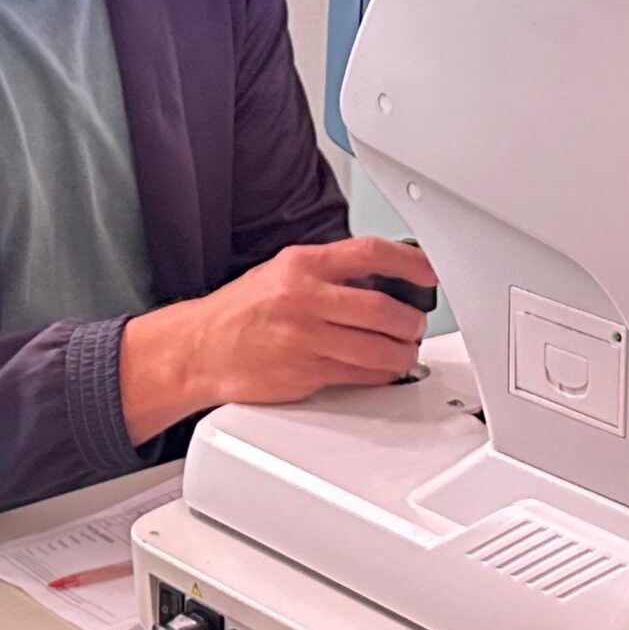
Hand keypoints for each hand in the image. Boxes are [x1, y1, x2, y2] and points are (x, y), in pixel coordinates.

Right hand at [118, 237, 439, 439]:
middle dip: (410, 320)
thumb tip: (382, 279)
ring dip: (401, 352)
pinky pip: (358, 376)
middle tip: (416, 324)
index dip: (410, 262)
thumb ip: (328, 272)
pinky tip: (381, 370)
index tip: (428, 272)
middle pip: (381, 308)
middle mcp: (304, 298)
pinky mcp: (305, 374)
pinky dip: (379, 375)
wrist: (200, 349)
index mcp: (301, 264)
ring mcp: (305, 339)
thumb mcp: (281, 271)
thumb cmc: (242, 310)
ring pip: (376, 348)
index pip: (370, 253)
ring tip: (403, 350)